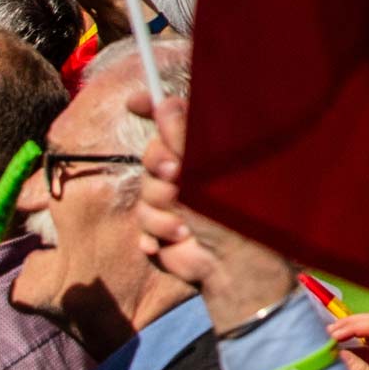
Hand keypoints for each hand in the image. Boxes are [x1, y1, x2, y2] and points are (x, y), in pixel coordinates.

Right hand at [131, 77, 295, 332]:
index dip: (152, 106)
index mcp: (207, 154)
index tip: (135, 101)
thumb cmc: (233, 217)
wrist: (232, 268)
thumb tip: (166, 103)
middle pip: (152, 154)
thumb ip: (184, 138)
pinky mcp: (162, 227)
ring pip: (144, 190)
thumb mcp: (207, 172)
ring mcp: (175, 200)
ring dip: (161, 211)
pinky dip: (154, 233)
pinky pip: (141, 222)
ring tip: (185, 226)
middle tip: (175, 179)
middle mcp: (191, 172)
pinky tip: (174, 242)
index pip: (177, 121)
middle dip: (159, 171)